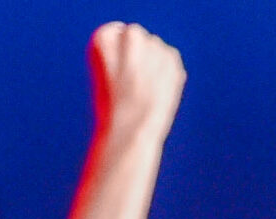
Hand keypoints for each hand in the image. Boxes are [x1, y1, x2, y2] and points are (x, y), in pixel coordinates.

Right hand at [88, 22, 185, 142]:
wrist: (132, 129)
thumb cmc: (113, 109)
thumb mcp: (106, 77)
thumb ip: (123, 55)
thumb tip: (149, 50)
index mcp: (103, 37)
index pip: (114, 33)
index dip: (117, 57)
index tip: (116, 76)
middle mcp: (129, 35)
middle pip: (135, 36)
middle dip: (137, 55)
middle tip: (133, 83)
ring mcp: (153, 44)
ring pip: (154, 46)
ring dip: (153, 63)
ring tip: (145, 90)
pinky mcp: (172, 58)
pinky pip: (171, 58)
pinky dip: (168, 72)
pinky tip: (159, 90)